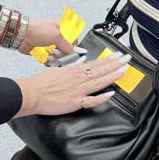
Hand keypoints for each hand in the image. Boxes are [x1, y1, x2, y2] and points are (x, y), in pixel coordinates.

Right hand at [13, 54, 130, 116]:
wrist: (31, 94)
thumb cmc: (41, 83)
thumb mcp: (57, 69)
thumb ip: (71, 67)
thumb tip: (81, 64)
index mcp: (74, 70)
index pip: (95, 63)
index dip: (109, 60)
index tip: (118, 56)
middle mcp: (78, 79)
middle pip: (101, 70)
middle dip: (115, 64)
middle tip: (127, 60)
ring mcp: (78, 91)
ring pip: (99, 82)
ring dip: (113, 75)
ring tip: (124, 70)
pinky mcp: (75, 103)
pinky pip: (91, 100)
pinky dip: (101, 97)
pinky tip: (110, 94)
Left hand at [18, 19, 73, 55]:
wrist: (21, 34)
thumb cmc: (37, 29)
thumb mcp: (56, 36)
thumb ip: (67, 45)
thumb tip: (76, 51)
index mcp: (62, 28)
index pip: (73, 39)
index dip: (74, 47)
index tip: (73, 54)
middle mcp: (56, 36)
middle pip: (66, 49)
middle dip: (64, 55)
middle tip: (61, 56)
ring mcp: (49, 44)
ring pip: (58, 56)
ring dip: (56, 59)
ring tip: (52, 57)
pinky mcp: (42, 51)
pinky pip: (49, 59)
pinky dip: (49, 62)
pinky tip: (47, 60)